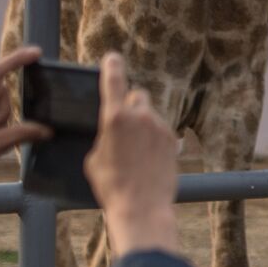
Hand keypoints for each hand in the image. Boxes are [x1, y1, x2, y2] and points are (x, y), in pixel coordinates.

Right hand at [84, 53, 179, 254]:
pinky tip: (148, 159)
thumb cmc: (112, 186)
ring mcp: (159, 127)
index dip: (112, 65)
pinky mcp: (172, 140)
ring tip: (137, 151)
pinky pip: (161, 130)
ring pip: (150, 115)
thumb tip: (111, 134)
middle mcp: (139, 116)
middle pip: (136, 95)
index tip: (112, 58)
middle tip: (124, 126)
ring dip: (143, 124)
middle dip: (130, 105)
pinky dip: (154, 138)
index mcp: (114, 118)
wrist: (142, 208)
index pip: (113, 79)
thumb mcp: (94, 159)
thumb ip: (104, 137)